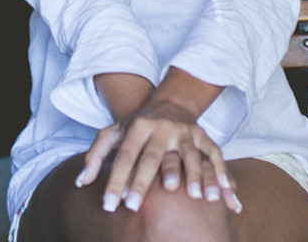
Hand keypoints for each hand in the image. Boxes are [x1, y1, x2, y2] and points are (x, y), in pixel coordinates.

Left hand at [75, 96, 238, 214]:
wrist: (170, 101)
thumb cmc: (137, 124)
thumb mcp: (113, 132)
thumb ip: (95, 155)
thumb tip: (81, 182)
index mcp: (138, 127)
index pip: (125, 156)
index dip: (116, 181)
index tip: (110, 205)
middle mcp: (163, 129)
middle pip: (154, 157)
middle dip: (144, 182)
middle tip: (136, 206)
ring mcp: (186, 132)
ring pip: (190, 155)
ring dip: (196, 176)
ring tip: (197, 197)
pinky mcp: (204, 137)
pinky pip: (215, 156)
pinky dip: (223, 174)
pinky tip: (226, 195)